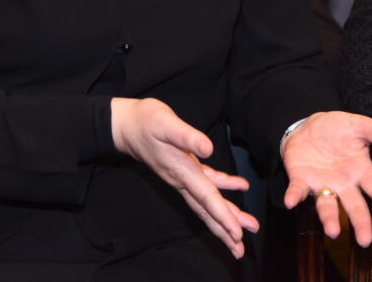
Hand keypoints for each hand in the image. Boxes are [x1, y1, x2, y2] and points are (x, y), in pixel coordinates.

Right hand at [111, 97, 257, 258]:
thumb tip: (209, 149)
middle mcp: (182, 179)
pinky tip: (240, 185)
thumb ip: (187, 136)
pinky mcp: (184, 167)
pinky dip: (224, 186)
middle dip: (224, 230)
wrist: (126, 125)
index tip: (236, 233)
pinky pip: (207, 183)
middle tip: (240, 249)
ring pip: (207, 202)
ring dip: (225, 216)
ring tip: (244, 229)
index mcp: (181, 171)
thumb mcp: (166, 124)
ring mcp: (183, 176)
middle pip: (207, 210)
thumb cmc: (145, 122)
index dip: (222, 216)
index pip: (206, 198)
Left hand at [280, 111, 371, 247]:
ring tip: (333, 231)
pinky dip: (295, 196)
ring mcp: (322, 184)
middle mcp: (343, 183)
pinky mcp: (301, 180)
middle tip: (365, 241)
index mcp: (360, 170)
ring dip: (329, 218)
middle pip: (354, 205)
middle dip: (360, 223)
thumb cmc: (336, 129)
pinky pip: (298, 190)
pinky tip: (291, 201)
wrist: (306, 127)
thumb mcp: (359, 125)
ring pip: (327, 205)